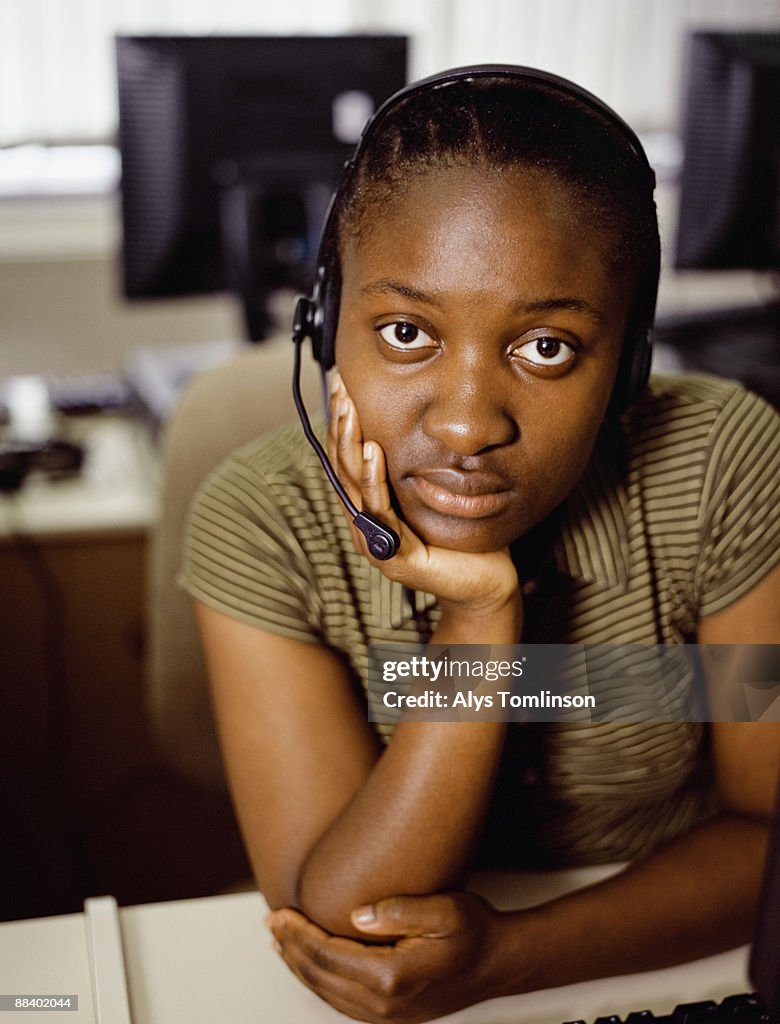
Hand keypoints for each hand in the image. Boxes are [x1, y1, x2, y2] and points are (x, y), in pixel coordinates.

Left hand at [268, 891, 510, 1022]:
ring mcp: (385, 1015)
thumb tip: (357, 914)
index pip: (326, 956)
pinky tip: (310, 962)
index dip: (298, 934)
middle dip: (289, 948)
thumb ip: (402, 910)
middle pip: (319, 976)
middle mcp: (383, 1004)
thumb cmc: (474, 931)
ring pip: (325, 991)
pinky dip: (318, 979)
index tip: (279, 912)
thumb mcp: (446, 910)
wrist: (499, 963)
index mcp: (391, 978)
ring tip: (279, 940)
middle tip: (270, 921)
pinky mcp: (389, 1015)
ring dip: (299, 964)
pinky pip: (340, 1000)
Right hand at [327, 374, 519, 619]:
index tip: (344, 386)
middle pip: (341, 468)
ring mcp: (375, 544)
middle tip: (341, 390)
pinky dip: (373, 480)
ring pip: (353, 486)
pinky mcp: (394, 558)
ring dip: (349, 445)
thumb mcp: (437, 490)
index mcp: (372, 508)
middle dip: (340, 426)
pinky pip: (379, 512)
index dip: (342, 423)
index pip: (347, 460)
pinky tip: (373, 451)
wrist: (488, 582)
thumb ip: (419, 465)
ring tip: (349, 412)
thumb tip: (414, 419)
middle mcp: (366, 526)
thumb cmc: (463, 536)